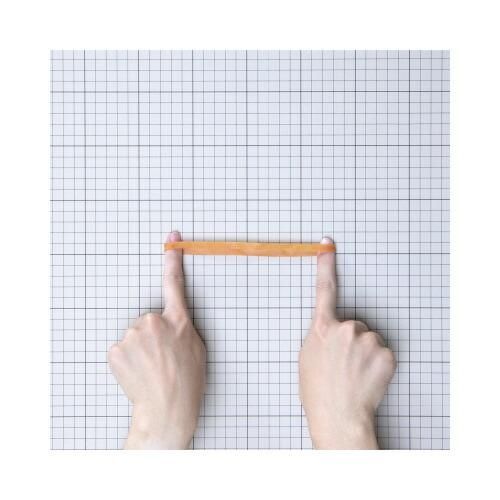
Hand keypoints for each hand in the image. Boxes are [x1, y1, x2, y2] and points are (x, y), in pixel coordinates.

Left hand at [107, 231, 205, 448]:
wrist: (166, 409)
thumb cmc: (187, 381)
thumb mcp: (197, 348)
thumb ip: (182, 326)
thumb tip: (169, 320)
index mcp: (178, 320)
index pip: (174, 283)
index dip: (172, 258)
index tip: (171, 239)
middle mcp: (153, 321)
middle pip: (149, 318)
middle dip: (153, 333)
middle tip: (162, 356)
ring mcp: (132, 335)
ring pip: (135, 334)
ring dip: (140, 346)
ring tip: (151, 367)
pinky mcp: (116, 349)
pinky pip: (122, 347)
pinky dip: (128, 357)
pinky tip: (138, 370)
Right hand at [299, 237, 395, 448]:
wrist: (339, 417)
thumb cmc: (318, 390)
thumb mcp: (307, 357)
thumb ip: (320, 335)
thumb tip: (332, 329)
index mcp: (322, 328)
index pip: (325, 289)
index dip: (326, 265)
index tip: (327, 244)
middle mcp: (346, 328)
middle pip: (354, 324)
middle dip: (351, 340)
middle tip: (343, 364)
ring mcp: (368, 339)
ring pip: (370, 339)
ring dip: (365, 352)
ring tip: (354, 374)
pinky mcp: (386, 353)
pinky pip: (383, 352)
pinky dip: (378, 363)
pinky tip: (368, 377)